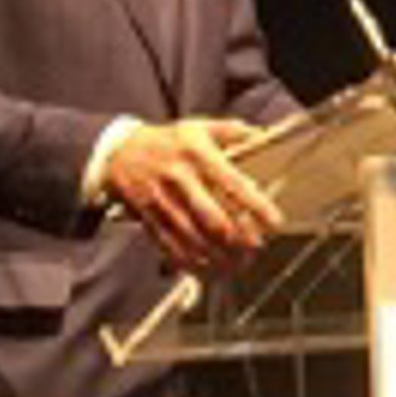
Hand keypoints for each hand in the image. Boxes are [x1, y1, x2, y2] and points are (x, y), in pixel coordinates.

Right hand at [104, 117, 283, 271]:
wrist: (120, 152)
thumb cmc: (168, 141)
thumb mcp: (200, 126)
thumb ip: (233, 131)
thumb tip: (262, 136)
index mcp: (197, 154)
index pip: (233, 183)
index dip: (256, 205)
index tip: (275, 222)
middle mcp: (180, 179)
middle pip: (213, 218)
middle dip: (239, 238)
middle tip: (257, 248)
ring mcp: (163, 202)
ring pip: (194, 238)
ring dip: (219, 256)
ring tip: (240, 264)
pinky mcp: (150, 219)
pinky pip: (172, 247)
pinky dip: (192, 263)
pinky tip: (209, 270)